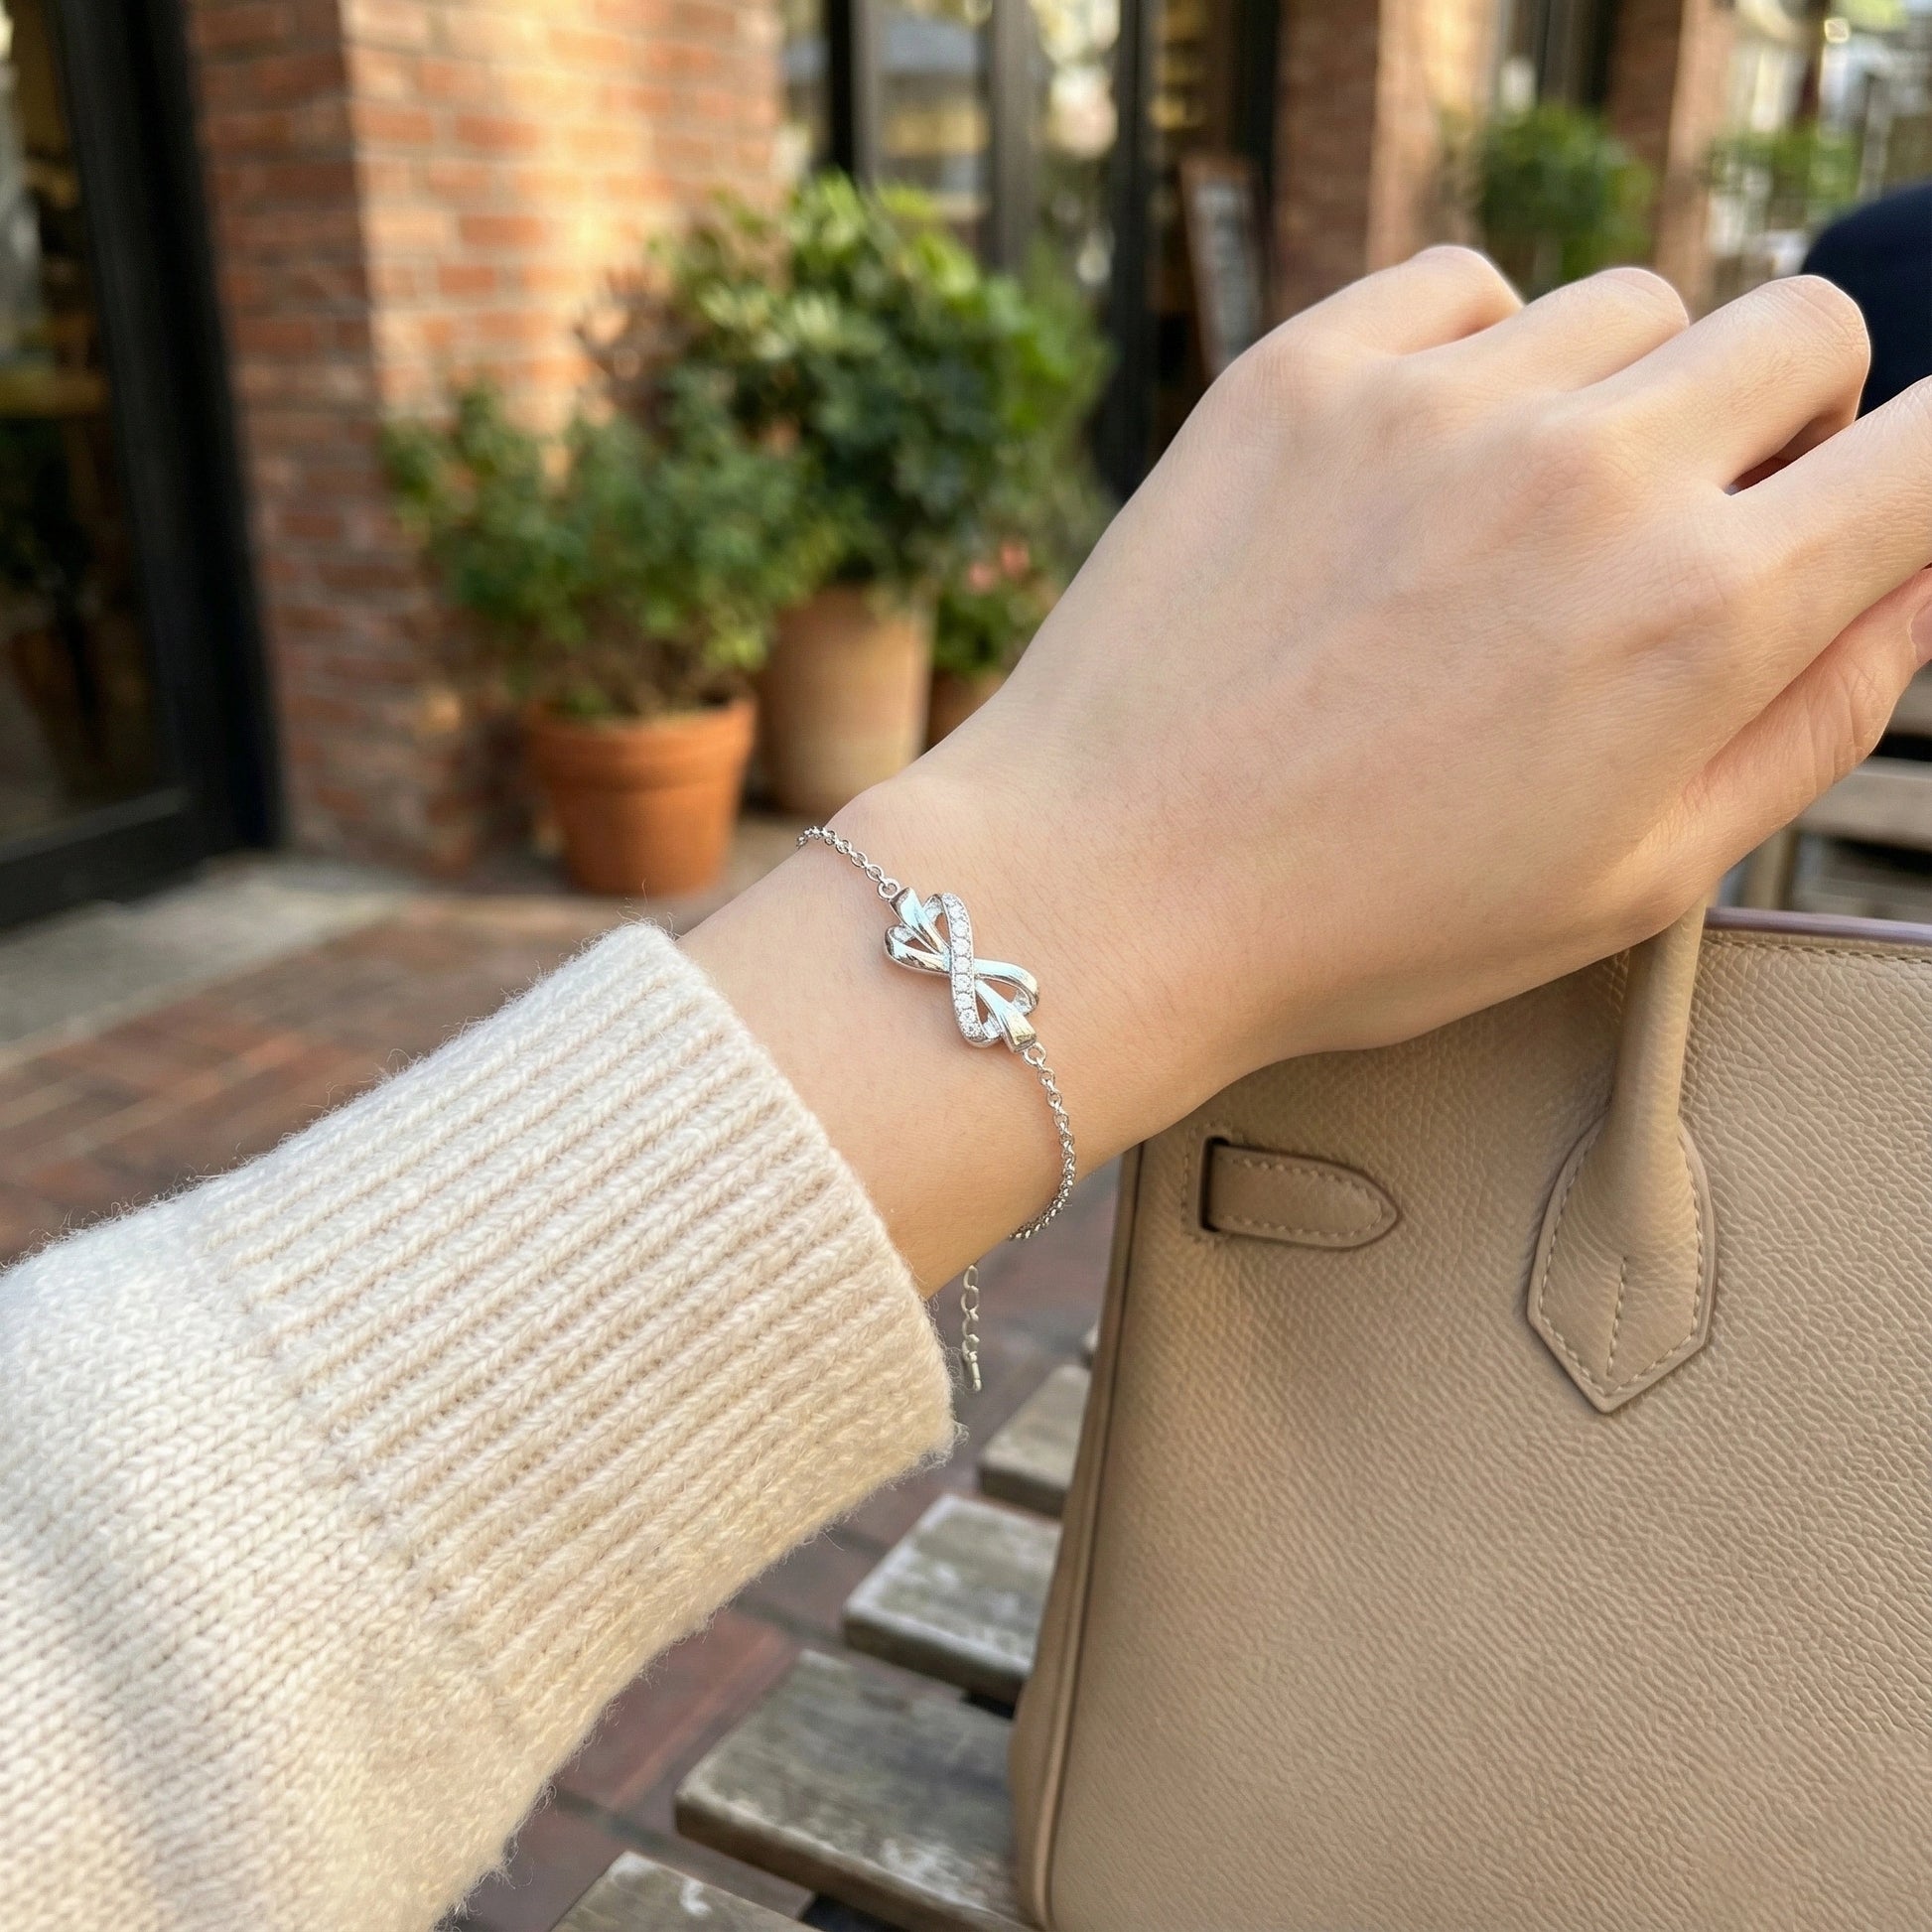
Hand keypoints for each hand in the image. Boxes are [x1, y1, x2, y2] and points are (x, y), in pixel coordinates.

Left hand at [689, 249, 1931, 1284]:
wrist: (1104, 889)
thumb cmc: (1364, 922)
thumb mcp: (1633, 881)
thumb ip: (1814, 721)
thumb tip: (1917, 584)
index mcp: (1701, 612)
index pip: (1929, 452)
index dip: (1916, 475)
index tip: (1860, 508)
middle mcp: (1589, 471)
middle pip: (1800, 330)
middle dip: (1781, 422)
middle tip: (1682, 528)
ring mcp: (1437, 401)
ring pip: (1629, 304)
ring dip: (1616, 393)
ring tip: (1513, 525)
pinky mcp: (1302, 369)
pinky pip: (1465, 289)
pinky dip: (1475, 355)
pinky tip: (1417, 468)